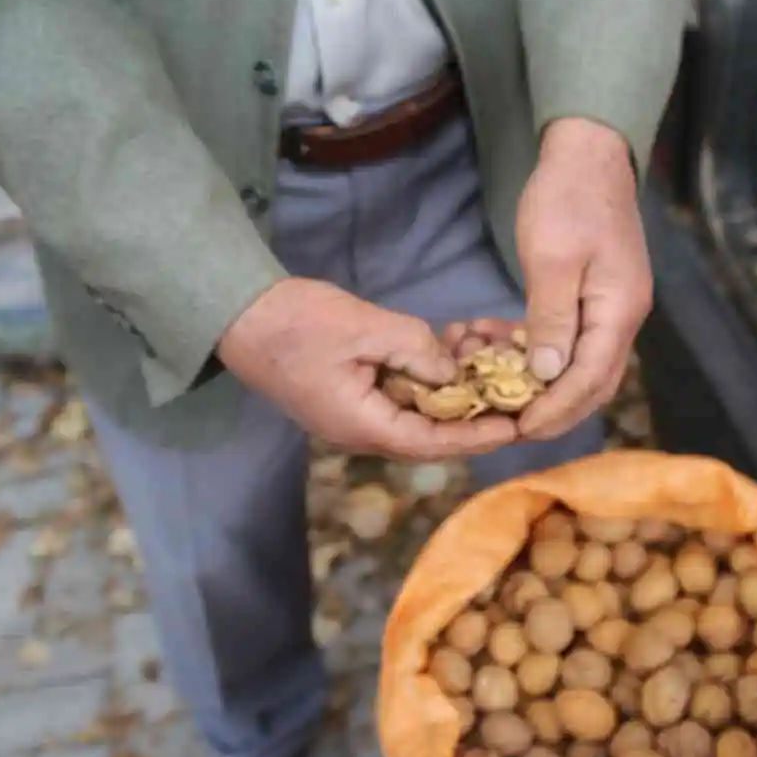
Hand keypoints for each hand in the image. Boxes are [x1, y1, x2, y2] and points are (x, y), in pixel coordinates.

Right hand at [217, 278, 518, 458]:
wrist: (240, 315)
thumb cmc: (296, 322)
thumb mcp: (364, 327)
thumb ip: (415, 350)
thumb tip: (452, 373)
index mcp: (363, 426)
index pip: (433, 442)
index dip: (477, 436)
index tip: (516, 427)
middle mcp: (360, 432)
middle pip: (429, 436)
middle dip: (472, 420)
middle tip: (514, 403)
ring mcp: (352, 416)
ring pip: (415, 417)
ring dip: (451, 398)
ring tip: (488, 374)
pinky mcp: (349, 397)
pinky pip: (397, 400)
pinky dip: (426, 383)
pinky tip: (450, 356)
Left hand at [515, 117, 651, 439]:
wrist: (588, 154)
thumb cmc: (568, 198)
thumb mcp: (552, 258)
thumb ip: (552, 319)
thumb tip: (549, 375)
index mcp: (618, 310)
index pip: (590, 379)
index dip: (556, 409)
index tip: (520, 428)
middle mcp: (624, 316)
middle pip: (594, 384)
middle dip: (555, 411)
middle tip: (510, 427)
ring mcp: (613, 308)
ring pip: (584, 367)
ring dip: (546, 387)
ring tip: (502, 394)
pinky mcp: (597, 297)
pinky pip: (574, 342)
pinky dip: (544, 355)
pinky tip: (507, 351)